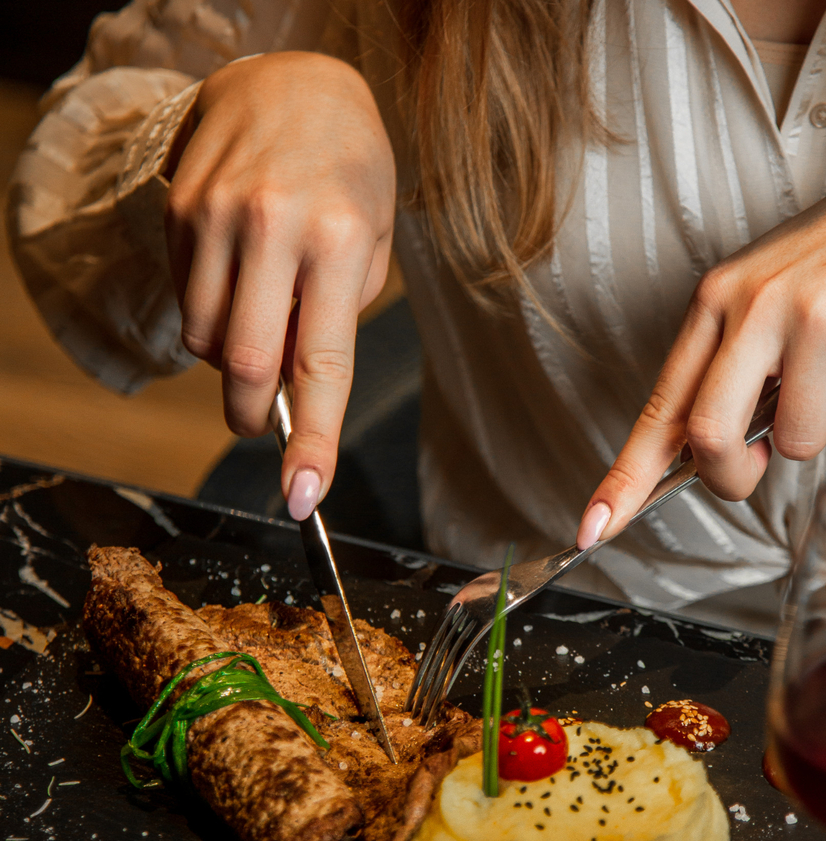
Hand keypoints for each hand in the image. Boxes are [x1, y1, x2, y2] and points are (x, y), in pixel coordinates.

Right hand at [164, 52, 395, 519]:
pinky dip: (210, 314)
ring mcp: (214, 217)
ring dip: (230, 359)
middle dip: (253, 415)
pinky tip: (238, 275)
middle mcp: (271, 228)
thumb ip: (336, 316)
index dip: (314, 442)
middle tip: (262, 423)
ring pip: (204, 341)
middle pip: (247, 366)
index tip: (303, 498)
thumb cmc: (350, 174)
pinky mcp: (178, 211)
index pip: (322, 365)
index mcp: (336, 242)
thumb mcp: (372, 242)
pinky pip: (185, 299)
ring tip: (262, 314)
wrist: (292, 81)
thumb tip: (293, 384)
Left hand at [576, 150, 825, 547]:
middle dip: (731, 476)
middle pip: (709, 436)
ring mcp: (811, 313)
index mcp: (715, 302)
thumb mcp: (763, 302)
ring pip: (796, 440)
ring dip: (818, 428)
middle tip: (754, 468)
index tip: (594, 528)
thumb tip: (698, 457)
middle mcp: (753, 304)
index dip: (624, 477)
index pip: (660, 407)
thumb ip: (726, 373)